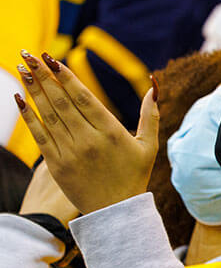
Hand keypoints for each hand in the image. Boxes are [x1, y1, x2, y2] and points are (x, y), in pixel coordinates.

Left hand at [14, 52, 158, 215]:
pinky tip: (20, 98)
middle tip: (29, 55)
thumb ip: (150, 115)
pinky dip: (28, 116)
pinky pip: (39, 135)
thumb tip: (154, 87)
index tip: (52, 58)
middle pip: (62, 101)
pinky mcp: (57, 165)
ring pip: (49, 114)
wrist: (116, 212)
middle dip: (44, 75)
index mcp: (112, 132)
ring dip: (34, 90)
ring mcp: (71, 152)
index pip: (83, 97)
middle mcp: (89, 140)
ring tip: (23, 69)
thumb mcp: (149, 146)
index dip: (65, 76)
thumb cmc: (134, 176)